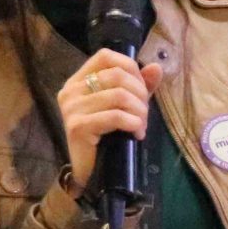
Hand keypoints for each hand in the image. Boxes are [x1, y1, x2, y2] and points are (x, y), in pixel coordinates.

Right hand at [54, 51, 163, 189]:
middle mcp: (71, 90)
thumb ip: (139, 86)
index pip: (106, 56)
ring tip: (141, 125)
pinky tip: (136, 133)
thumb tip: (156, 67)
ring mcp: (72, 108)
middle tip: (144, 114)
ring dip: (139, 111)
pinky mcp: (78, 126)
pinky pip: (115, 116)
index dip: (130, 67)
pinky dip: (133, 123)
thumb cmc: (106, 137)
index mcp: (78, 80)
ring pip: (119, 95)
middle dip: (139, 93)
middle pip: (117, 75)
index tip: (141, 88)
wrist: (91, 172)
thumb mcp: (124, 106)